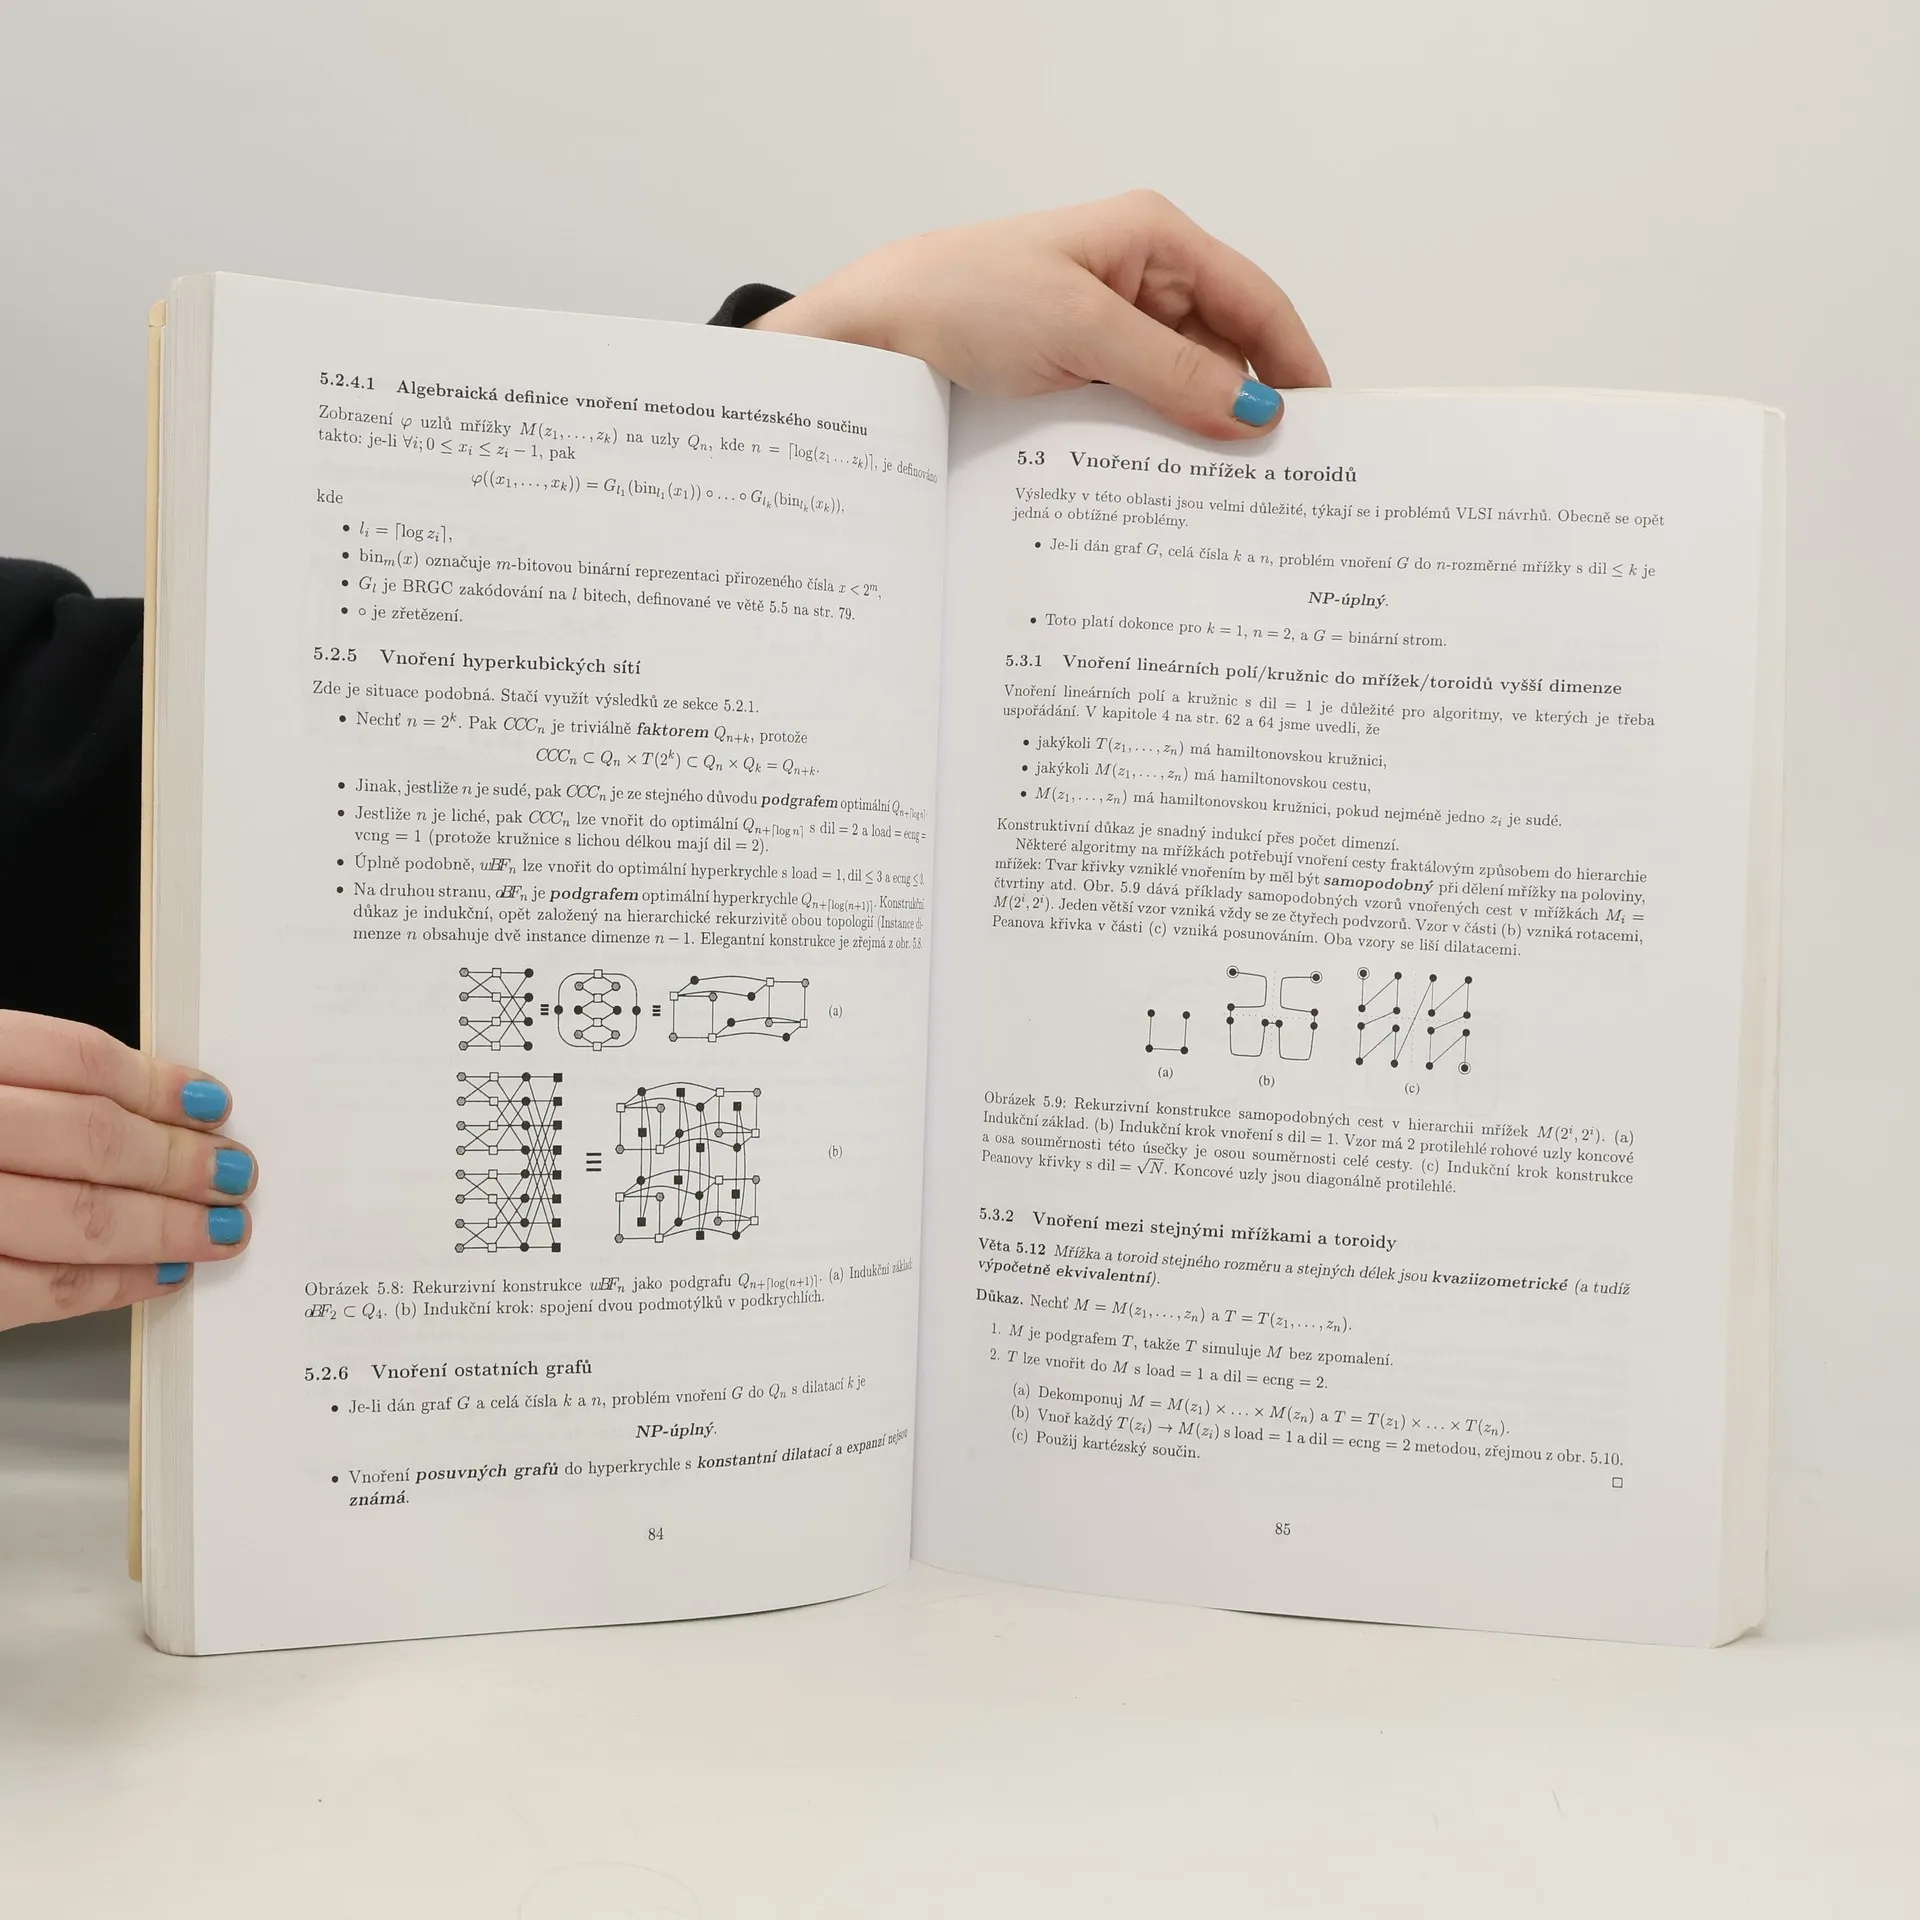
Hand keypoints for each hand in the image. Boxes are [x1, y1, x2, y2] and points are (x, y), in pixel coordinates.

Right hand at [0, 1011, 253, 1331]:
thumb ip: (29, 1086)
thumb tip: (152, 1104)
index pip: (74, 1059)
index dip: (157, 1084)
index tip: (212, 1104)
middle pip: (87, 1137)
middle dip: (178, 1162)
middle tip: (235, 1174)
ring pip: (75, 1218)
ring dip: (165, 1227)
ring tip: (219, 1229)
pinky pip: (36, 1290)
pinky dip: (110, 1286)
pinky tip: (156, 1277)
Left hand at [752, 189, 1328, 439]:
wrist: (872, 334)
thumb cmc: (963, 297)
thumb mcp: (1081, 331)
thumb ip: (1174, 374)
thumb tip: (1255, 414)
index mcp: (1152, 239)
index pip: (1255, 300)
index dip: (1295, 362)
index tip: (1323, 426)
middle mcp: (1138, 280)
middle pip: (1224, 350)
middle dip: (1248, 409)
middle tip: (1279, 481)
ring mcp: (1107, 331)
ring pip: (1182, 389)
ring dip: (1198, 436)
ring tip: (1227, 497)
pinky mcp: (1077, 375)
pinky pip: (1137, 412)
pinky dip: (1155, 446)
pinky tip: (1166, 487)